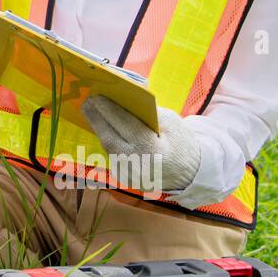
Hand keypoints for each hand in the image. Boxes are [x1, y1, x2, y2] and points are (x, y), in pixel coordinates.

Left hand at [80, 95, 201, 194]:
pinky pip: (112, 157)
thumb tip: (123, 99)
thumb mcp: (172, 122)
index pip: (126, 126)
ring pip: (108, 149)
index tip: (96, 96)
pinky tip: (102, 128)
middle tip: (86, 102)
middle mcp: (138, 165)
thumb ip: (148, 112)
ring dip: (99, 129)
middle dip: (96, 118)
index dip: (109, 110)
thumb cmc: (182, 143)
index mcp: (152, 149)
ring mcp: (130, 175)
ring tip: (91, 112)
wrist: (190, 174)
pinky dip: (107, 141)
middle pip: (110, 138)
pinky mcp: (126, 180)